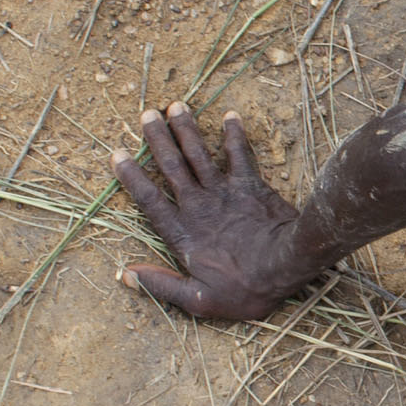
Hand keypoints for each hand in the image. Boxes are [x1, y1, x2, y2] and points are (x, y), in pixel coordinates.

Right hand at [110, 104, 315, 321]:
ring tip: (174, 105)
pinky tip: (230, 115)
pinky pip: (240, 154)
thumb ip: (161, 286)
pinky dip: (234, 134)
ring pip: (199, 154)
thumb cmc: (246, 288)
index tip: (116, 154)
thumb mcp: (199, 300)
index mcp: (182, 233)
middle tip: (146, 114)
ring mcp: (224, 191)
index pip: (149, 200)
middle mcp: (198, 205)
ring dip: (186, 129)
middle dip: (157, 139)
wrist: (288, 264)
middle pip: (172, 166)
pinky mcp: (251, 185)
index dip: (131, 177)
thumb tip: (125, 275)